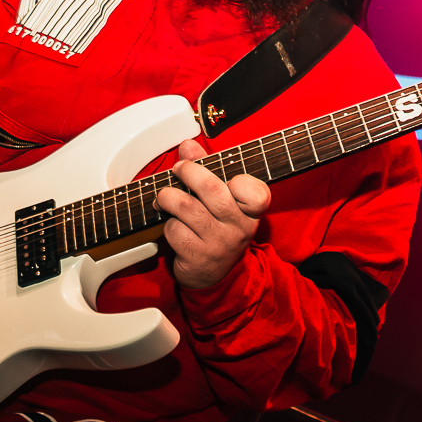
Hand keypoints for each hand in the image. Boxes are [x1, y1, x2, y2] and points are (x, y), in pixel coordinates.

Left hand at [156, 138, 269, 288]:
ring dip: (168, 197)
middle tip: (179, 168)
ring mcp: (218, 244)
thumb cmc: (218, 227)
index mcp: (250, 212)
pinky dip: (167, 224)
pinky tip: (173, 225)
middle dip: (189, 172)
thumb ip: (207, 168)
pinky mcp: (197, 257)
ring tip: (164, 197)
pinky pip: (174, 230)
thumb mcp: (221, 198)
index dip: (241, 182)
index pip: (257, 194)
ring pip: (186, 208)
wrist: (214, 275)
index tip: (227, 178)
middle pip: (212, 190)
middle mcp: (238, 228)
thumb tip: (188, 145)